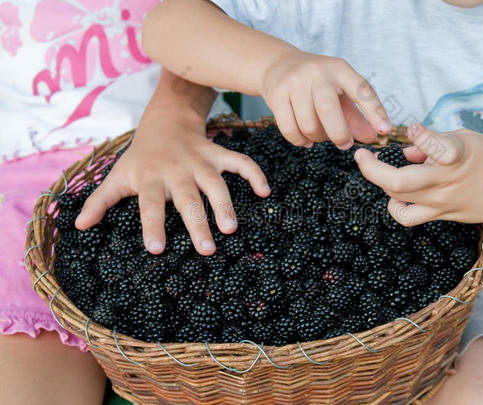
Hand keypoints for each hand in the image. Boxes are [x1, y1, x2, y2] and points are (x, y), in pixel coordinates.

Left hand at [75, 113, 269, 255]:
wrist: (164, 121)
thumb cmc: (140, 157)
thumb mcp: (117, 175)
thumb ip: (100, 200)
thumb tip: (78, 226)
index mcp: (150, 177)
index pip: (150, 204)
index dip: (153, 225)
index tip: (157, 250)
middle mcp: (177, 170)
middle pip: (188, 198)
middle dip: (197, 223)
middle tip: (206, 250)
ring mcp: (200, 160)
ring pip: (216, 183)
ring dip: (225, 203)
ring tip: (232, 228)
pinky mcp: (217, 153)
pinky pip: (239, 161)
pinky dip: (253, 174)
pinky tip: (265, 191)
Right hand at [260, 51, 391, 148]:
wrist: (278, 65)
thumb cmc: (317, 83)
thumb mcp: (340, 92)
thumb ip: (356, 116)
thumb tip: (372, 137)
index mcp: (339, 69)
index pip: (361, 89)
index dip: (374, 111)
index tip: (384, 131)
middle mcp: (316, 73)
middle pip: (328, 109)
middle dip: (338, 134)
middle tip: (344, 144)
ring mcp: (294, 82)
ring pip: (308, 124)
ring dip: (317, 138)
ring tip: (320, 136)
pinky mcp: (276, 95)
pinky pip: (289, 129)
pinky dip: (300, 141)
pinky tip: (305, 140)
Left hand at [354, 123, 482, 226]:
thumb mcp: (465, 138)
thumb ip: (431, 142)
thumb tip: (404, 151)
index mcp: (458, 156)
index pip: (439, 149)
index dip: (422, 137)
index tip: (411, 128)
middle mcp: (446, 182)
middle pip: (399, 183)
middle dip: (372, 169)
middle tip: (360, 156)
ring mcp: (442, 203)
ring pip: (398, 200)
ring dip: (382, 185)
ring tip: (379, 171)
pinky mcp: (441, 216)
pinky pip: (409, 216)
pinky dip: (397, 206)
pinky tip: (397, 196)